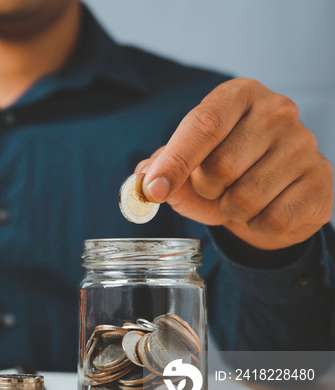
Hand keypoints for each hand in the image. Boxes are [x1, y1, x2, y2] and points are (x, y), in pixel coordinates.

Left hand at [137, 78, 333, 250]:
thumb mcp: (186, 165)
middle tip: (215, 186)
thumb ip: (160, 168)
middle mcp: (277, 111)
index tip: (155, 189)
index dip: (175, 161)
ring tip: (239, 198)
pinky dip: (258, 224)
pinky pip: (273, 219)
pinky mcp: (321, 179)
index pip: (204, 125)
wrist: (270, 197)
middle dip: (207, 189)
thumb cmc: (222, 174)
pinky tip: (265, 209)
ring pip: (246, 198)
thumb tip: (142, 180)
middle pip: (222, 166)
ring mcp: (304, 143)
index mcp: (238, 95)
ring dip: (231, 210)